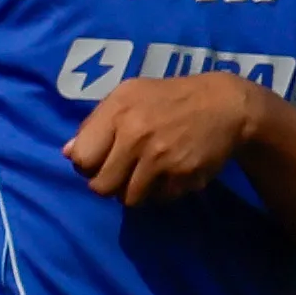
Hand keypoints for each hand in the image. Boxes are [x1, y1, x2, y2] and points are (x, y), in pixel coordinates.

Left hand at [64, 74, 259, 204]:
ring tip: (149, 175)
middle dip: (111, 185)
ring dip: (137, 191)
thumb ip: (97, 122)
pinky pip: (159, 199)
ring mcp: (160, 156)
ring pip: (129, 199)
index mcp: (119, 111)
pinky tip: (172, 173)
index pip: (81, 159)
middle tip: (125, 174)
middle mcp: (136, 134)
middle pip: (101, 187)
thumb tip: (67, 153)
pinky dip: (163, 191)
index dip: (89, 164)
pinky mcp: (183, 174)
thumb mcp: (131, 95)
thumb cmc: (171, 98)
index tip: (104, 159)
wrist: (227, 104)